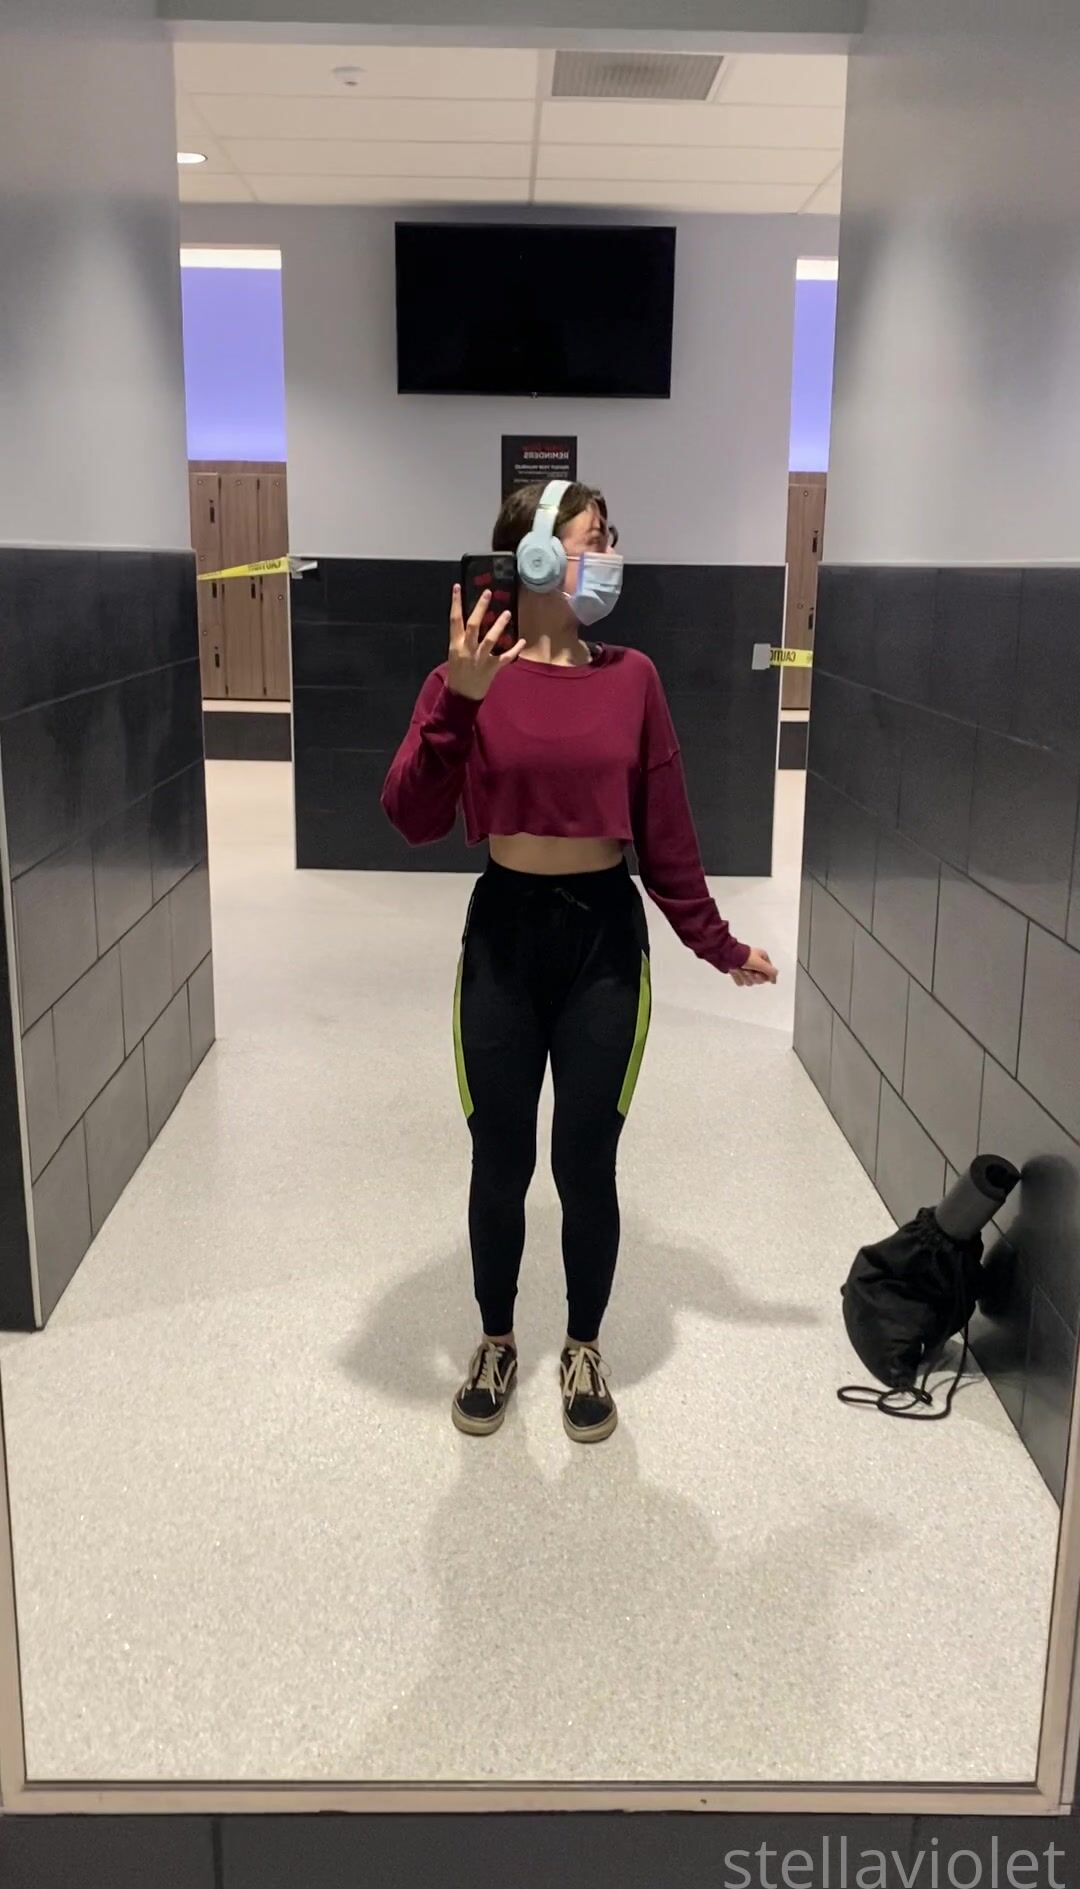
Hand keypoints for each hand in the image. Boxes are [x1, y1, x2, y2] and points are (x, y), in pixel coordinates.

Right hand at [446, 585, 525, 701]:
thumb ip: (462, 639)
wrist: (461, 695)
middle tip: (488, 593)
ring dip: (499, 626)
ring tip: (507, 613)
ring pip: (490, 639)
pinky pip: (505, 657)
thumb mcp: (454, 653)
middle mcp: (467, 650)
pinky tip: (522, 641)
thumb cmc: (457, 672)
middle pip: (473, 625)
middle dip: (480, 608)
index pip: (454, 620)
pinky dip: (515, 649)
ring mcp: (480, 659)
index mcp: (456, 644)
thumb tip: (473, 622)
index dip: (455, 603)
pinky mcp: (491, 668)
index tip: (458, 587)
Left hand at [730, 947, 777, 988]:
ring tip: (740, 969)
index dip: (763, 976)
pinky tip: (735, 971)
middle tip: (747, 970)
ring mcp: (746, 969)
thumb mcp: (761, 963)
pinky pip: (741, 982)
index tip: (757, 973)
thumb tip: (774, 981)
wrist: (727, 955)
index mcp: (763, 959)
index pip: (768, 974)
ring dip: (745, 977)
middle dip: (753, 976)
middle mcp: (756, 964)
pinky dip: (738, 977)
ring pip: (750, 982)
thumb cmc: (745, 957)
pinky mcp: (738, 973)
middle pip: (759, 980)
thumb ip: (771, 972)